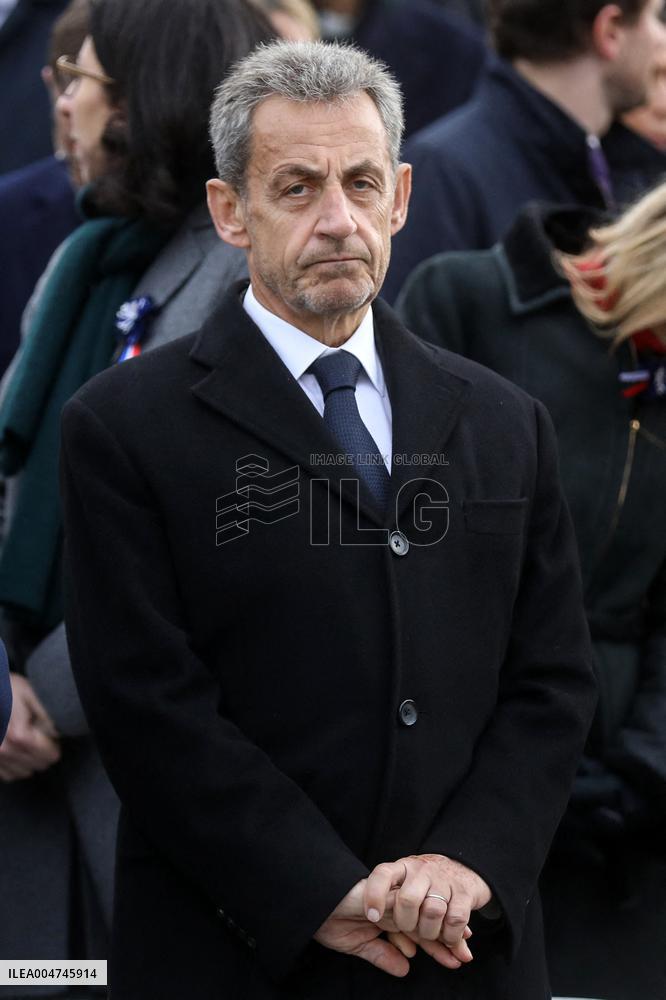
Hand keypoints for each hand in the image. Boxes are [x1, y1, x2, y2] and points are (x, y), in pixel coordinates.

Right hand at [0, 674, 60, 780]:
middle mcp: (2, 750)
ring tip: (30, 741)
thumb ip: (45, 713)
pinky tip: (19, 750)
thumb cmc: (8, 691)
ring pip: (24, 772)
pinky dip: (18, 766)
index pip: (45, 754)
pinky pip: (10, 775)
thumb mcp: (30, 693)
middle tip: (42, 737)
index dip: (53, 747)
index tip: (54, 739)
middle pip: (36, 764)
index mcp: (16, 734)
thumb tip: (57, 733)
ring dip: (32, 761)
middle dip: (44, 753)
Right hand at [314, 879, 474, 975]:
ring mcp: (386, 900)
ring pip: (418, 916)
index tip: (459, 958)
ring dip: (436, 935)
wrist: (309, 904)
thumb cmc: (329, 921)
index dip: (439, 944)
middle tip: (467, 955)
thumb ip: (383, 954)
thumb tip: (405, 970)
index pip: (419, 931)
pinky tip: (419, 946)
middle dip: (447, 939)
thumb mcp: (359, 945)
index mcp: (391, 915)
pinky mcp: (376, 896)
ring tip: (454, 952)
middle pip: (425, 922)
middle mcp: (392, 906)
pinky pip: (398, 911)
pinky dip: (410, 926)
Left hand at [364, 854, 491, 952]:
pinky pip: (455, 920)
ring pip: (432, 912)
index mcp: (402, 868)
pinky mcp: (465, 893)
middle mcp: (422, 870)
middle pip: (408, 899)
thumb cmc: (424, 886)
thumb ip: (390, 906)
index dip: (375, 895)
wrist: (462, 867)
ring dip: (429, 932)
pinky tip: (449, 937)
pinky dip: (450, 936)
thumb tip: (373, 925)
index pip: (383, 874)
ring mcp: (444, 880)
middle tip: (410, 928)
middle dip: (406, 923)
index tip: (372, 917)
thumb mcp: (404, 887)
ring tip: (430, 933)